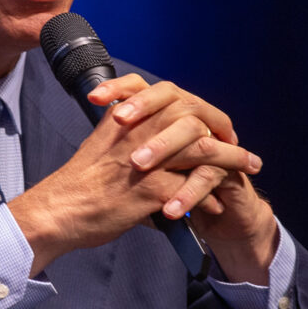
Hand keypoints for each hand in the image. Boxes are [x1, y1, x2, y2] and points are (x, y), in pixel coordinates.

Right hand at [9, 73, 270, 276]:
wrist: (59, 210)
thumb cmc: (79, 183)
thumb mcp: (103, 143)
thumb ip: (131, 136)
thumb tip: (159, 142)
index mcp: (127, 116)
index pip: (176, 98)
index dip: (204, 111)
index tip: (219, 126)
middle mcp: (138, 130)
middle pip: (196, 118)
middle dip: (226, 133)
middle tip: (245, 149)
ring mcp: (146, 159)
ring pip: (202, 150)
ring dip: (231, 160)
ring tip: (248, 168)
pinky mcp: (150, 189)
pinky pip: (192, 189)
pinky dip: (208, 198)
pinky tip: (215, 208)